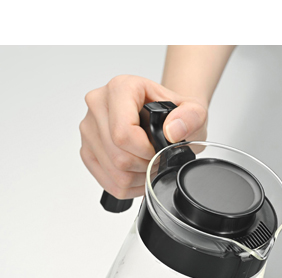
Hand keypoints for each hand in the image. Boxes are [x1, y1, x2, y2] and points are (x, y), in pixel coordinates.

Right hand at [79, 75, 207, 198]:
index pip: (122, 133)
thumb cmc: (175, 113)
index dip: (145, 151)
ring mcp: (89, 129)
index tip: (159, 151)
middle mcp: (98, 105)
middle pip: (117, 156)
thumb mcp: (195, 111)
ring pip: (112, 171)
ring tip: (149, 165)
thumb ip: (191, 117)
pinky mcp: (87, 150)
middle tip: (158, 160)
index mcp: (120, 88)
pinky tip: (138, 174)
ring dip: (137, 177)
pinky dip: (126, 185)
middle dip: (144, 166)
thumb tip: (172, 131)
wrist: (166, 118)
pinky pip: (105, 181)